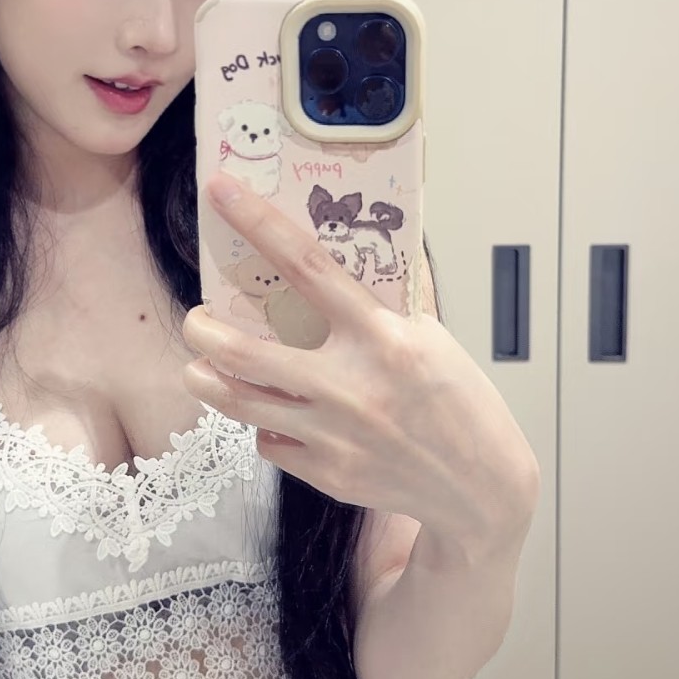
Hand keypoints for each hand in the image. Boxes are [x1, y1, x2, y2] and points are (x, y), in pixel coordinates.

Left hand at [180, 170, 540, 556]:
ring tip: (200, 364)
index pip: (306, 266)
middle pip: (245, 351)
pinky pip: (269, 443)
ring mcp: (334, 434)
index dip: (257, 223)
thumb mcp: (433, 335)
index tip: (221, 192)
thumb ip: (392, 295)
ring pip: (239, 402)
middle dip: (202, 330)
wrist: (482, 487)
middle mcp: (352, 384)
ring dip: (206, 379)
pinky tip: (273, 414)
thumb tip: (366, 241)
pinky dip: (264, 425)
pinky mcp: (328, 474)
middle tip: (196, 319)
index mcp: (382, 336)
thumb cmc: (461, 401)